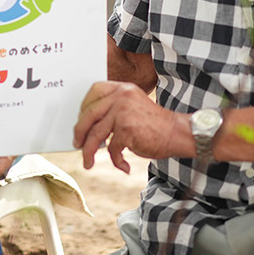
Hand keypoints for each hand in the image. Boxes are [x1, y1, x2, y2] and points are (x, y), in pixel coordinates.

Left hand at [73, 81, 187, 172]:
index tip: (80, 120)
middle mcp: (121, 97)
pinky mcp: (126, 130)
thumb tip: (89, 124)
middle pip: (89, 114)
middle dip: (80, 132)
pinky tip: (122, 166)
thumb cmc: (154, 124)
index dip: (84, 106)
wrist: (176, 133)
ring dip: (89, 151)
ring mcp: (123, 112)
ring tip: (87, 162)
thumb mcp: (133, 106)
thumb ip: (114, 108)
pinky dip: (116, 160)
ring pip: (96, 134)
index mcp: (123, 88)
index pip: (95, 90)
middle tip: (77, 143)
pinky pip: (112, 148)